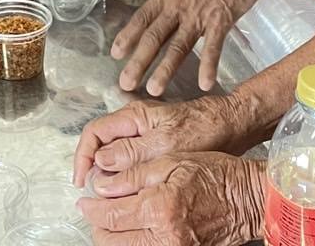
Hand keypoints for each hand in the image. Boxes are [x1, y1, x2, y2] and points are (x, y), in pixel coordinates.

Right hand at [74, 96, 247, 186]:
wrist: (232, 127)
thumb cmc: (204, 128)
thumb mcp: (165, 143)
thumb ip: (131, 152)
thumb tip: (100, 163)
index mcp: (133, 116)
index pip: (94, 133)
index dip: (83, 157)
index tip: (81, 179)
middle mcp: (135, 125)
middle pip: (101, 147)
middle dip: (94, 171)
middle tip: (96, 195)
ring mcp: (145, 136)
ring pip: (116, 158)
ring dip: (110, 178)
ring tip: (112, 199)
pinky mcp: (156, 149)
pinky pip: (132, 164)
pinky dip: (127, 180)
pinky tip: (132, 194)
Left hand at [80, 153, 265, 245]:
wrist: (251, 199)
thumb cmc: (217, 175)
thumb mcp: (172, 161)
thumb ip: (133, 175)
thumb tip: (102, 185)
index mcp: (160, 208)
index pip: (109, 216)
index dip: (91, 208)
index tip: (84, 202)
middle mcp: (165, 237)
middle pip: (112, 241)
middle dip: (99, 225)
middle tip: (97, 209)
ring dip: (114, 237)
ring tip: (114, 219)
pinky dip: (133, 243)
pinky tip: (134, 229)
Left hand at [113, 0, 267, 94]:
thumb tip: (163, 13)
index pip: (141, 18)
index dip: (127, 36)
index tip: (115, 54)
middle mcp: (177, 6)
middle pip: (154, 37)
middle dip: (138, 62)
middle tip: (125, 83)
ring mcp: (198, 15)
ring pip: (177, 46)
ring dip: (165, 70)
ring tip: (153, 90)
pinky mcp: (221, 20)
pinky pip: (213, 47)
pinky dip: (208, 66)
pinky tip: (204, 83)